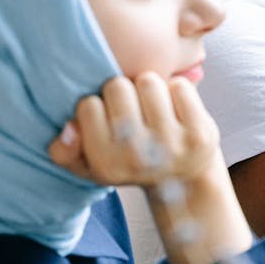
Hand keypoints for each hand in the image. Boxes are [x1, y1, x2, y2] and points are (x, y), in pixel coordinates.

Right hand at [49, 72, 219, 187]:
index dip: (98, 105)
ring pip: (148, 81)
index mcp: (107, 165)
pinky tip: (176, 110)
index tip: (109, 118)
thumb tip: (70, 128)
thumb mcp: (89, 166)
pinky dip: (177, 90)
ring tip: (153, 108)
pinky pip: (179, 86)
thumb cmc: (130, 163)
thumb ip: (64, 151)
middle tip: (133, 109)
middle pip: (117, 86)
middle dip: (123, 91)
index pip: (87, 105)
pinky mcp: (200, 133)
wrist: (184, 183)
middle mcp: (138, 157)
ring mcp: (172, 145)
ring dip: (150, 87)